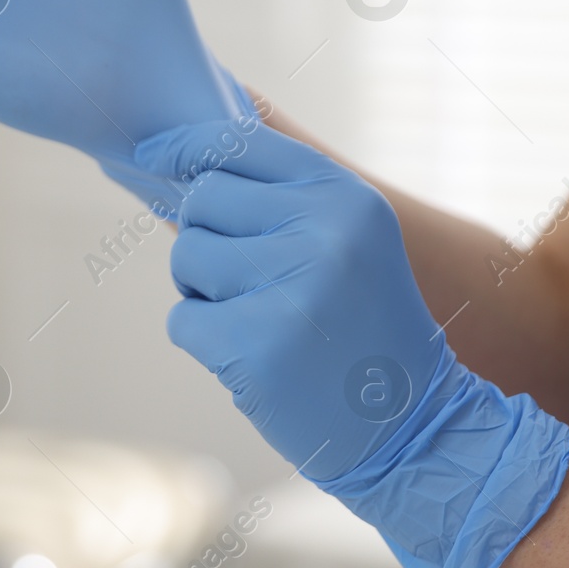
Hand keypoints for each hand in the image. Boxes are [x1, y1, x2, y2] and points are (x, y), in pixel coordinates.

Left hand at [136, 121, 568, 567]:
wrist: (411, 425)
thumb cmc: (362, 326)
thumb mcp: (350, 238)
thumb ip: (281, 195)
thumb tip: (176, 156)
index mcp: (345, 195)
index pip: (238, 141)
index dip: (188, 149)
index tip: (157, 156)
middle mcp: (322, 231)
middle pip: (202, 199)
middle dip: (205, 237)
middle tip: (247, 279)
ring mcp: (288, 288)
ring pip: (185, 257)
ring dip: (203, 292)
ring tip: (259, 317)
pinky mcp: (255, 346)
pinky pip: (183, 320)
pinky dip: (204, 342)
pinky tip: (255, 357)